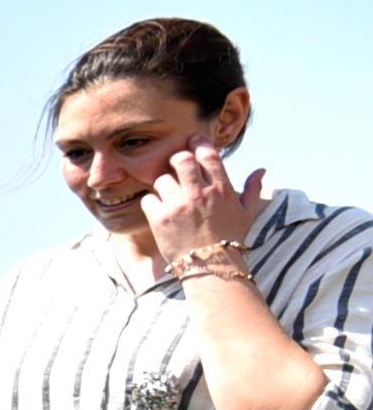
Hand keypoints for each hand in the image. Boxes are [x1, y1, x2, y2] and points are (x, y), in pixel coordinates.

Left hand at [143, 140, 264, 263]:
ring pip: (162, 179)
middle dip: (176, 160)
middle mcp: (199, 193)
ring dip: (163, 184)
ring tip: (168, 195)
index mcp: (222, 188)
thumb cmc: (231, 240)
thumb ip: (252, 189)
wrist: (212, 268)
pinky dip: (151, 202)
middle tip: (175, 167)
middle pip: (180, 159)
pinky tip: (158, 210)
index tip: (192, 141)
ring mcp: (178, 206)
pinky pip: (148, 199)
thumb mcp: (248, 213)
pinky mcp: (160, 219)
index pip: (207, 154)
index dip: (198, 143)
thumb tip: (261, 170)